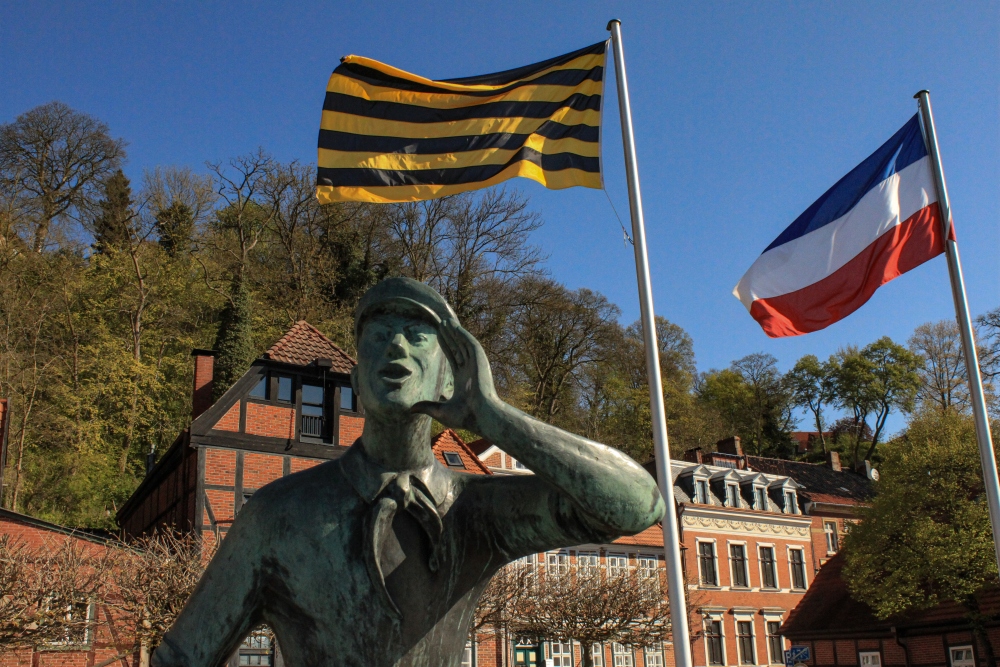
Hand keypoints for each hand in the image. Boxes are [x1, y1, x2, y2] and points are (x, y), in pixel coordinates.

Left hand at [411, 318, 500, 432]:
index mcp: (463, 379)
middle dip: (449, 337)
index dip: (447, 346)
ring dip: (454, 332)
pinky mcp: (479, 360)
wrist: (482, 416)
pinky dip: (462, 334)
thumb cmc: (465, 417)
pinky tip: (454, 327)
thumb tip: (411, 409)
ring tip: (444, 322)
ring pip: (463, 343)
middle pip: (458, 348)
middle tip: (441, 325)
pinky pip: (469, 343)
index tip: (440, 337)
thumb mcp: (441, 411)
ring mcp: (475, 364)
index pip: (453, 358)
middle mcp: (470, 369)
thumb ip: (427, 406)